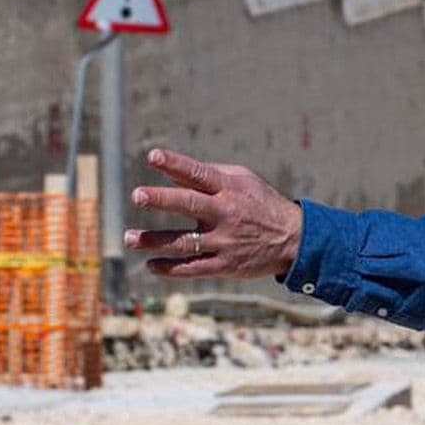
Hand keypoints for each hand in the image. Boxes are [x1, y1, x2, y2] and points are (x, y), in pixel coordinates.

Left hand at [125, 148, 303, 280]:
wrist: (295, 240)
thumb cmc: (262, 204)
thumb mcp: (244, 182)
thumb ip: (210, 175)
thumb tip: (173, 170)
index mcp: (230, 189)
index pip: (200, 173)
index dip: (176, 164)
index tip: (153, 156)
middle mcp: (227, 213)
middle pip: (190, 204)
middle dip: (162, 199)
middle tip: (137, 194)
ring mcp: (226, 241)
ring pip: (184, 241)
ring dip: (154, 241)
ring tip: (130, 238)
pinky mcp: (226, 265)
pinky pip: (193, 268)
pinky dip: (171, 268)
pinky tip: (152, 265)